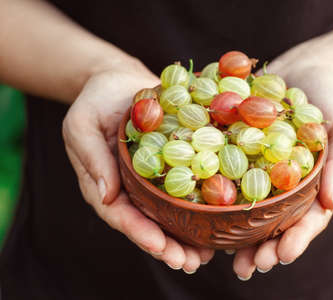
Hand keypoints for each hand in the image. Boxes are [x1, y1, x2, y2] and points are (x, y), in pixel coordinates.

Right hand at [62, 62, 213, 273]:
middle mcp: (132, 188)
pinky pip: (187, 187)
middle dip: (169, 246)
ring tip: (208, 255)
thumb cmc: (95, 101)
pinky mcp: (174, 164)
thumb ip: (91, 159)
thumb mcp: (82, 125)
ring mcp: (153, 178)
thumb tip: (106, 197)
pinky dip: (202, 205)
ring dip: (188, 236)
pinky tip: (221, 219)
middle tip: (191, 263)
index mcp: (106, 184)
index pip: (121, 216)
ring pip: (171, 213)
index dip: (141, 233)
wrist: (120, 81)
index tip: (162, 248)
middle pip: (150, 223)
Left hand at [233, 58, 332, 278]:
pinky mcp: (241, 155)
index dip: (297, 240)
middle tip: (248, 268)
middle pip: (276, 225)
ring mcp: (262, 172)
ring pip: (251, 211)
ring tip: (225, 258)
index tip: (282, 257)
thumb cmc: (330, 98)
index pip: (309, 220)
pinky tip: (203, 217)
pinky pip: (229, 178)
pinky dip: (219, 200)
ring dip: (239, 237)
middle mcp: (287, 185)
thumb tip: (331, 203)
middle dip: (264, 249)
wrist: (301, 69)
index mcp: (314, 185)